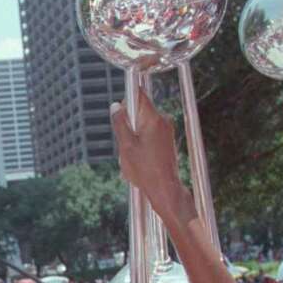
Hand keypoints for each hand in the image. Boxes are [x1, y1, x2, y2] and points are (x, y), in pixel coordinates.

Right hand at [110, 90, 188, 217]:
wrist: (164, 188)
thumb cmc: (145, 169)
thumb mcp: (126, 146)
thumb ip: (120, 124)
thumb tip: (115, 106)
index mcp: (154, 118)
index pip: (139, 95)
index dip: (126, 99)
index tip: (119, 109)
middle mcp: (163, 120)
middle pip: (139, 111)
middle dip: (128, 123)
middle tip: (124, 143)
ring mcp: (167, 130)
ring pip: (143, 124)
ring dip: (133, 136)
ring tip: (132, 156)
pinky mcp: (167, 140)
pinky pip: (149, 134)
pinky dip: (141, 143)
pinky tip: (139, 160)